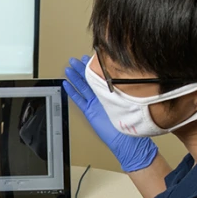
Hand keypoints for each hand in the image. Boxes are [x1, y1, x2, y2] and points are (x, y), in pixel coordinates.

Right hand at [64, 55, 157, 172]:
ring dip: (75, 78)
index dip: (93, 67)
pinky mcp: (90, 112)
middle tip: (73, 60)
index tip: (88, 58)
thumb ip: (123, 87)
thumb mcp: (129, 99)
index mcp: (111, 92)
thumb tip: (126, 72)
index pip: (100, 76)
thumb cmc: (130, 122)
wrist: (125, 140)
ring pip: (82, 88)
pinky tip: (66, 85)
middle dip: (80, 69)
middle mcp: (102, 96)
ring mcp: (95, 104)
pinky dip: (72, 93)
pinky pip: (79, 100)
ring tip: (68, 69)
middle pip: (88, 80)